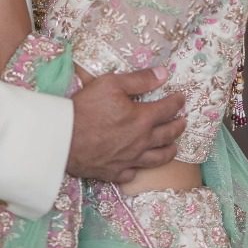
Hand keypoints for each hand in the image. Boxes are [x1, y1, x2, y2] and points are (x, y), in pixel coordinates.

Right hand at [66, 67, 186, 183]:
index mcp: (142, 119)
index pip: (167, 109)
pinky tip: (139, 166)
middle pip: (167, 135)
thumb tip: (163, 74)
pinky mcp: (115, 172)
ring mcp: (129, 160)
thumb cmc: (86, 108)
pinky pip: (133, 173)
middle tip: (184, 121)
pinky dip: (139, 169)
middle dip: (178, 126)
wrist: (63, 138)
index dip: (177, 102)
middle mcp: (141, 142)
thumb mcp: (111, 84)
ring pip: (157, 158)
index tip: (182, 98)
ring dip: (169, 150)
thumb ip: (139, 80)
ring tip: (174, 146)